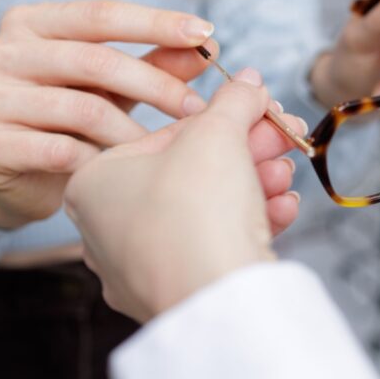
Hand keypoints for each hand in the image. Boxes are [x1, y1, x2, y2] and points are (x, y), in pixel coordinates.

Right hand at [0, 0, 293, 230]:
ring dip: (131, 132)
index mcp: (30, 21)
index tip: (205, 33)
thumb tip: (210, 46)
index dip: (156, 22)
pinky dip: (96, 161)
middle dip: (156, 85)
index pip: (101, 13)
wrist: (13, 178)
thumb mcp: (115, 85)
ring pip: (80, 108)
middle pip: (95, 60)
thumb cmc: (70, 118)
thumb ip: (156, 62)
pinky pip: (56, 150)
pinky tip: (120, 172)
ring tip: (163, 149)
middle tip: (198, 111)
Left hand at [63, 67, 298, 322]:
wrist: (216, 298)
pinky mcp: (175, 294)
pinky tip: (283, 207)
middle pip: (190, 172)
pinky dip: (250, 223)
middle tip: (284, 135)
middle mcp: (105, 229)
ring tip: (286, 172)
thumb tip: (247, 82)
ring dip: (255, 184)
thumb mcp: (218, 133)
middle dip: (248, 151)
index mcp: (93, 183)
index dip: (225, 116)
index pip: (167, 134)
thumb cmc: (196, 208)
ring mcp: (139, 268)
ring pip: (205, 210)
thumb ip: (234, 101)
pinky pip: (212, 247)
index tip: (261, 108)